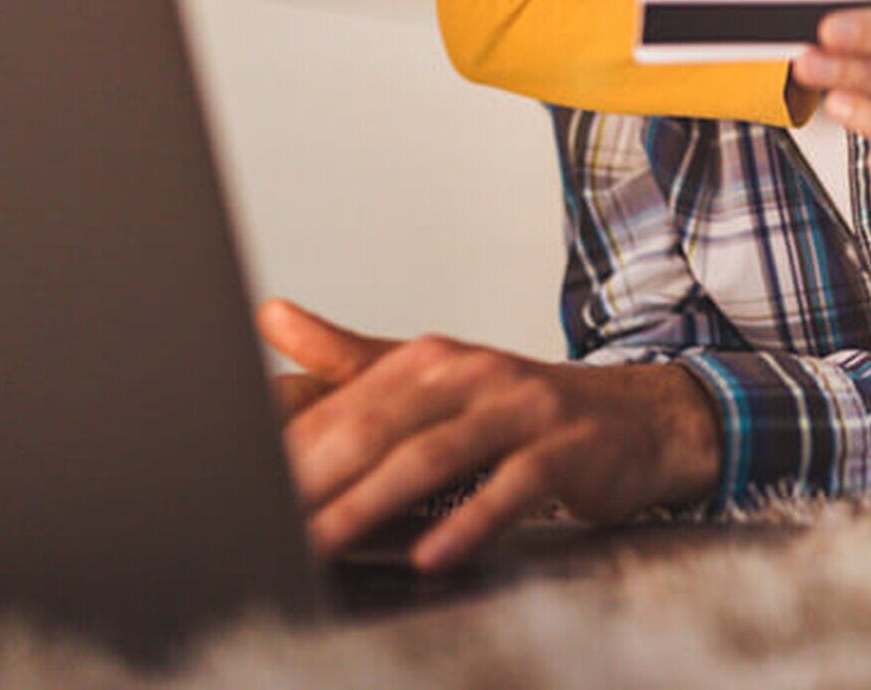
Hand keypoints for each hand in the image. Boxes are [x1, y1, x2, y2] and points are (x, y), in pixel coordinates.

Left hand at [257, 300, 721, 572]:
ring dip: (374, 502)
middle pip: (383, 421)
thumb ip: (351, 358)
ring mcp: (521, 410)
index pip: (347, 397)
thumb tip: (269, 316)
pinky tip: (433, 555)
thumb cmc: (519, 407)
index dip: (291, 442)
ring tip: (322, 543)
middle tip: (264, 520)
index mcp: (432, 358)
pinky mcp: (565, 451)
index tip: (237, 478)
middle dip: (318, 473)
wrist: (634, 417)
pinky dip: (472, 521)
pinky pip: (513, 487)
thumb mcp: (436, 376)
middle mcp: (473, 373)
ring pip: (437, 453)